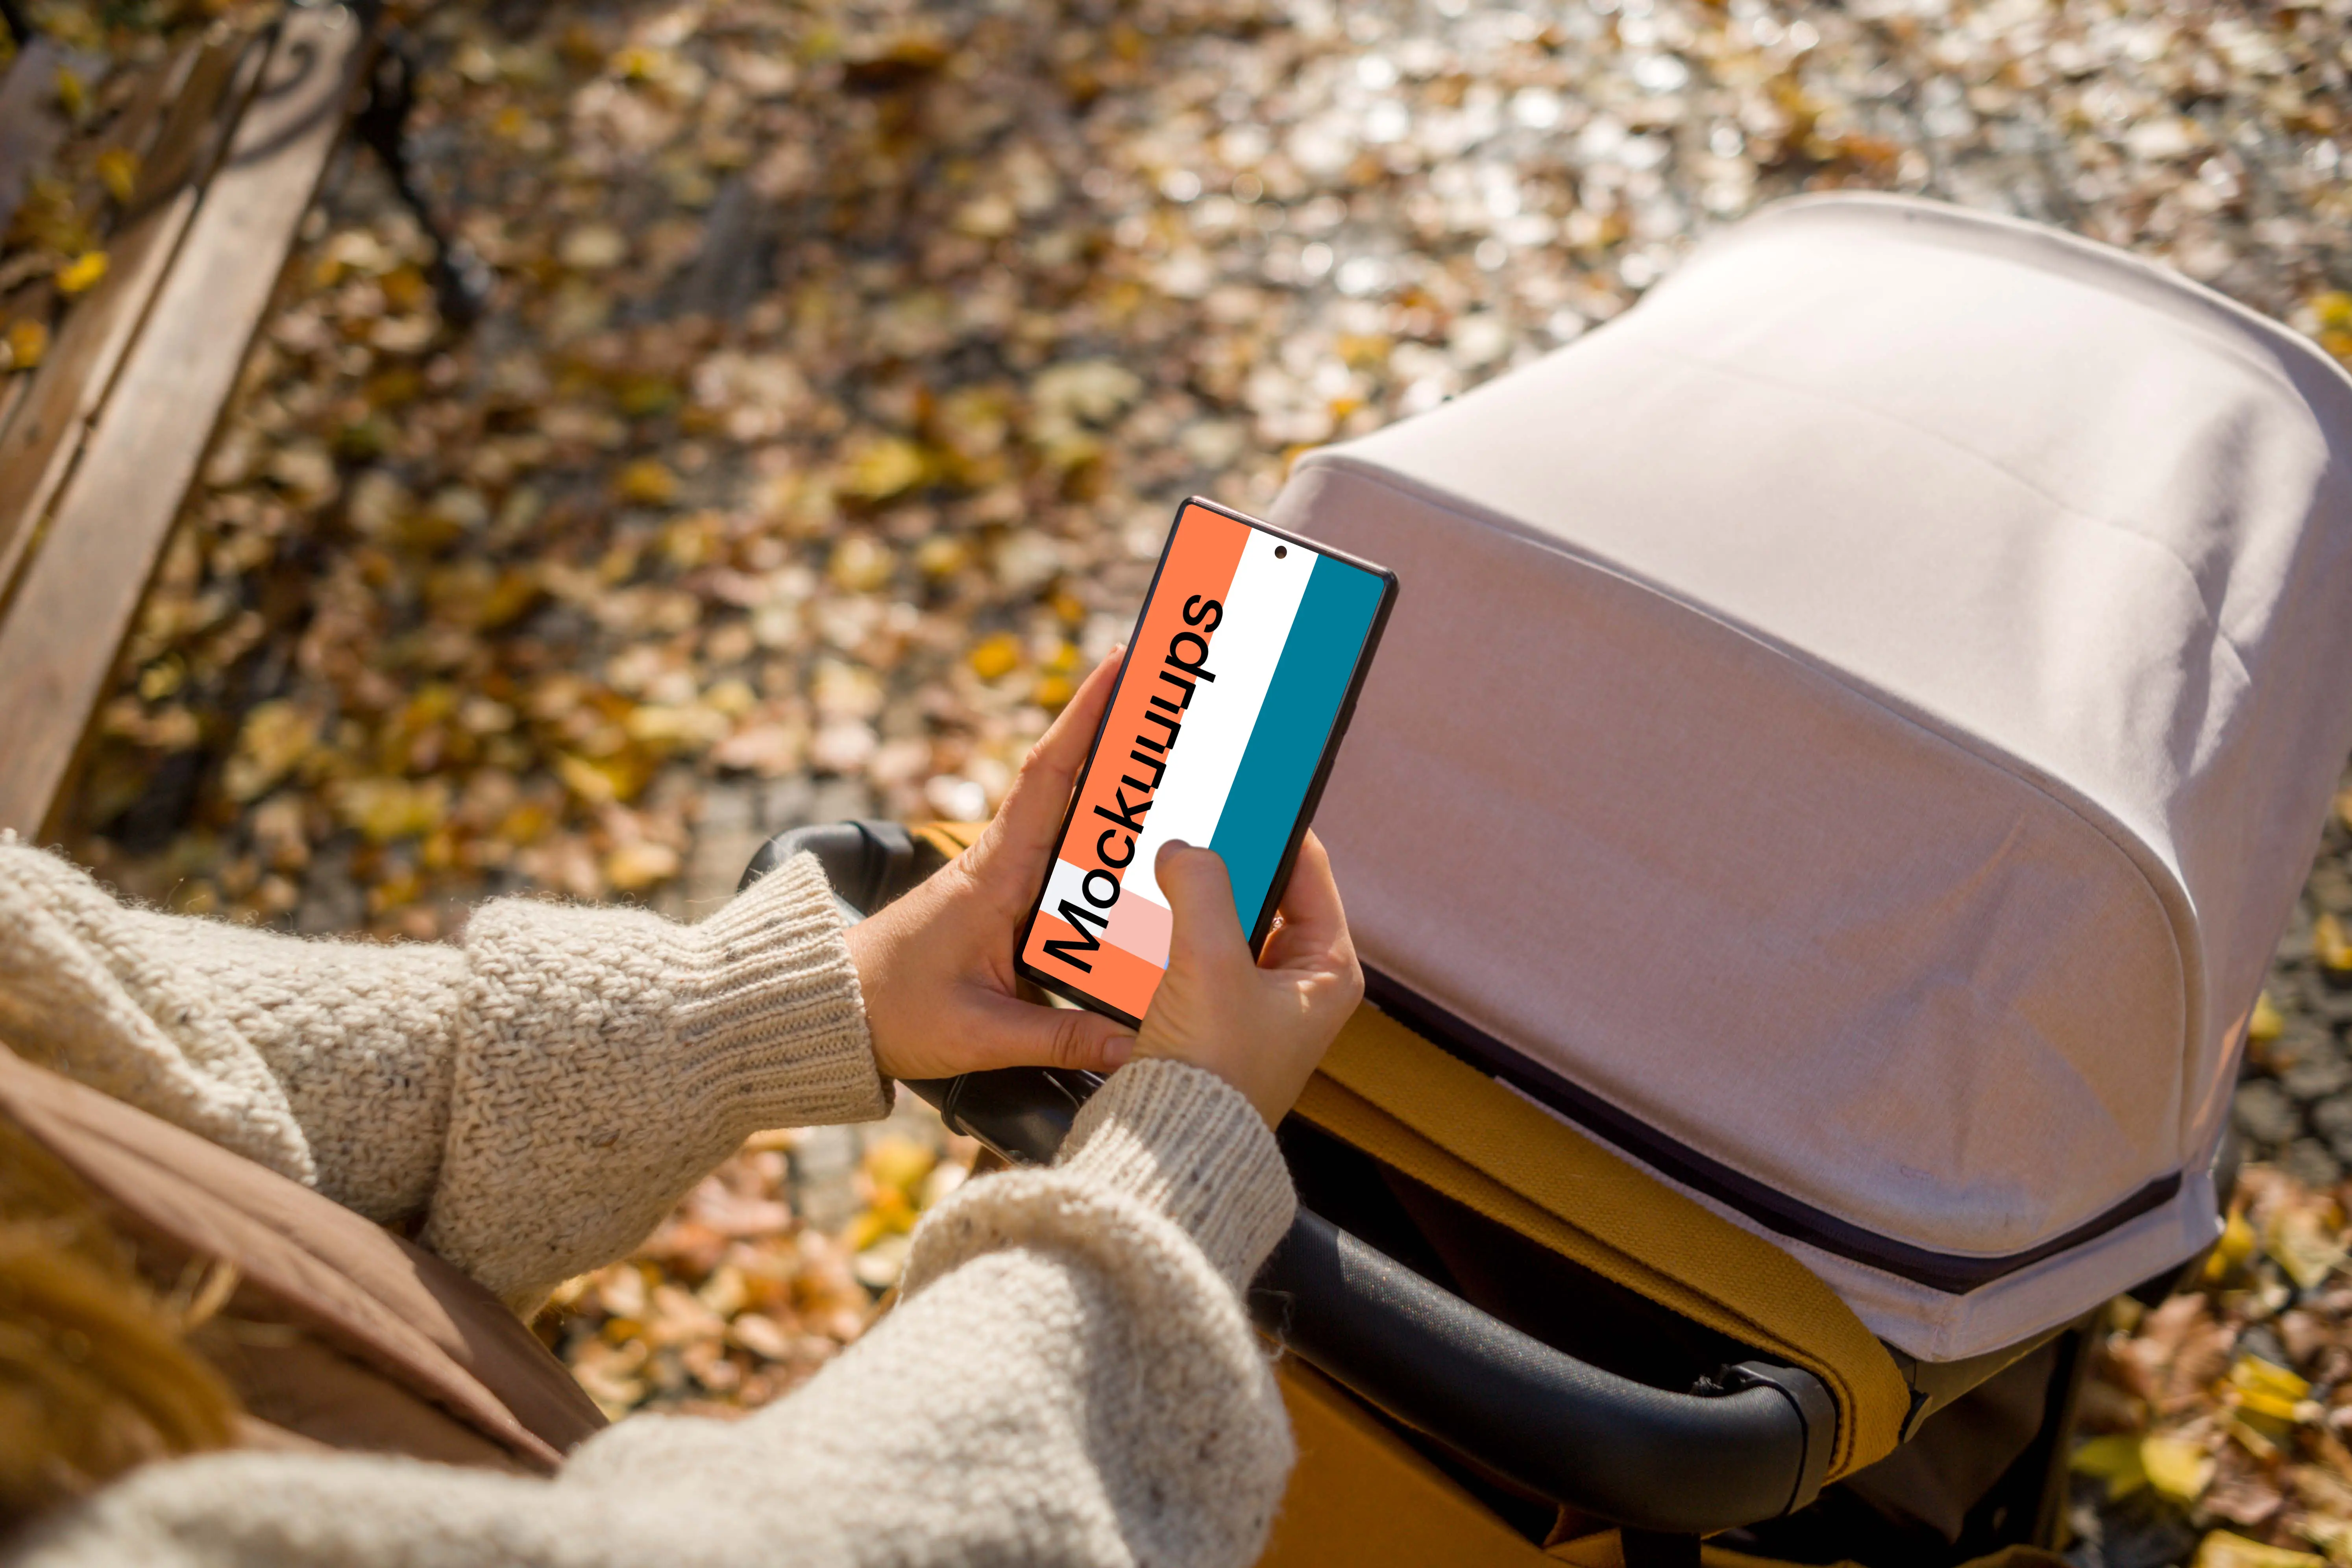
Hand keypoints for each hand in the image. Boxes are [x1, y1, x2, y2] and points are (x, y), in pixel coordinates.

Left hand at [845, 648, 1136, 1082]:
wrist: (828, 1008)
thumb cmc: (891, 1011)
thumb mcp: (977, 1033)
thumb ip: (1058, 1038)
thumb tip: (1134, 1044)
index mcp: (994, 873)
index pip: (1047, 777)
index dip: (1085, 717)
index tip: (1120, 664)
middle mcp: (999, 861)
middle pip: (1066, 777)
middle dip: (1115, 727)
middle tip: (1169, 684)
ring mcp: (999, 876)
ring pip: (1065, 812)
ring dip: (1108, 773)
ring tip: (1166, 737)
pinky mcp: (999, 898)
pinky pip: (1058, 851)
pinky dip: (1092, 824)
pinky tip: (1130, 827)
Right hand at [1134, 832, 1362, 1126]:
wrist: (1172, 1151)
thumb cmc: (1212, 1071)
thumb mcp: (1209, 962)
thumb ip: (1201, 889)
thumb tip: (1187, 849)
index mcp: (1328, 971)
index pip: (1309, 870)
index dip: (1273, 826)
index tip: (1239, 789)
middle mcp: (1298, 986)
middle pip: (1265, 893)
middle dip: (1227, 859)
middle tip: (1192, 821)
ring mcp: (1254, 1002)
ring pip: (1226, 921)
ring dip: (1195, 893)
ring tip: (1165, 858)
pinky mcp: (1213, 1018)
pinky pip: (1195, 952)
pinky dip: (1174, 928)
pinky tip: (1145, 909)